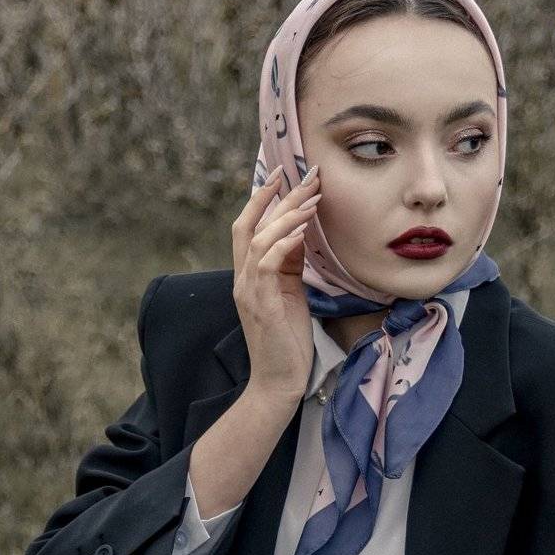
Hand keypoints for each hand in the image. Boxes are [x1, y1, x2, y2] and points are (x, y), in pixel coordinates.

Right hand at [231, 164, 320, 404]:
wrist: (279, 381)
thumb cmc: (287, 339)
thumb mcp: (291, 293)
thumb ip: (290, 263)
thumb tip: (301, 232)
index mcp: (248, 275)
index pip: (249, 227)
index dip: (264, 198)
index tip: (286, 175)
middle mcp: (242, 278)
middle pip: (250, 224)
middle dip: (276, 196)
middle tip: (303, 174)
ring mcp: (248, 291)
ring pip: (258, 238)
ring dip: (286, 215)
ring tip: (312, 198)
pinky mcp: (260, 304)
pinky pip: (266, 263)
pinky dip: (283, 242)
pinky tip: (302, 230)